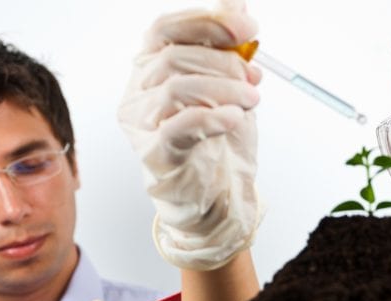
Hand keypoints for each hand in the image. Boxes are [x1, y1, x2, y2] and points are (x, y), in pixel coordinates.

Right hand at [118, 0, 262, 270]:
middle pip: (172, 57)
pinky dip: (211, 117)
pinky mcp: (156, 154)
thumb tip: (239, 7)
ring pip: (175, 88)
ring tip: (251, 99)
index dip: (207, 23)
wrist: (219, 191)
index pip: (165, 30)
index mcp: (151, 69)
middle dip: (223, 63)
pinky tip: (234, 118)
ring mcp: (141, 125)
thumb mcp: (229, 87)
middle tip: (253, 78)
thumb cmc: (218, 140)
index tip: (248, 29)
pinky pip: (179, 127)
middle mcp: (138, 92)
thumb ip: (228, 50)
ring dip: (223, 89)